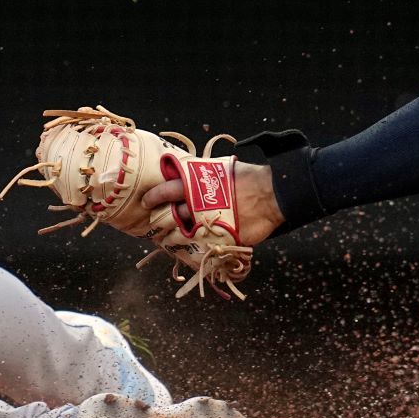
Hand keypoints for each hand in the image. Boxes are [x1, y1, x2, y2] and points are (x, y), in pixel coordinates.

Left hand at [143, 160, 283, 247]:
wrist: (272, 194)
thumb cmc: (248, 178)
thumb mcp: (220, 169)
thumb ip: (201, 175)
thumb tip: (187, 174)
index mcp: (196, 184)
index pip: (167, 190)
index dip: (154, 197)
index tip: (146, 202)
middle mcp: (198, 205)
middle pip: (170, 216)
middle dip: (160, 221)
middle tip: (155, 224)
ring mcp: (208, 224)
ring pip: (182, 234)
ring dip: (172, 237)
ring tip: (168, 238)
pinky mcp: (220, 239)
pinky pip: (201, 247)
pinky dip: (193, 249)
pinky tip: (189, 248)